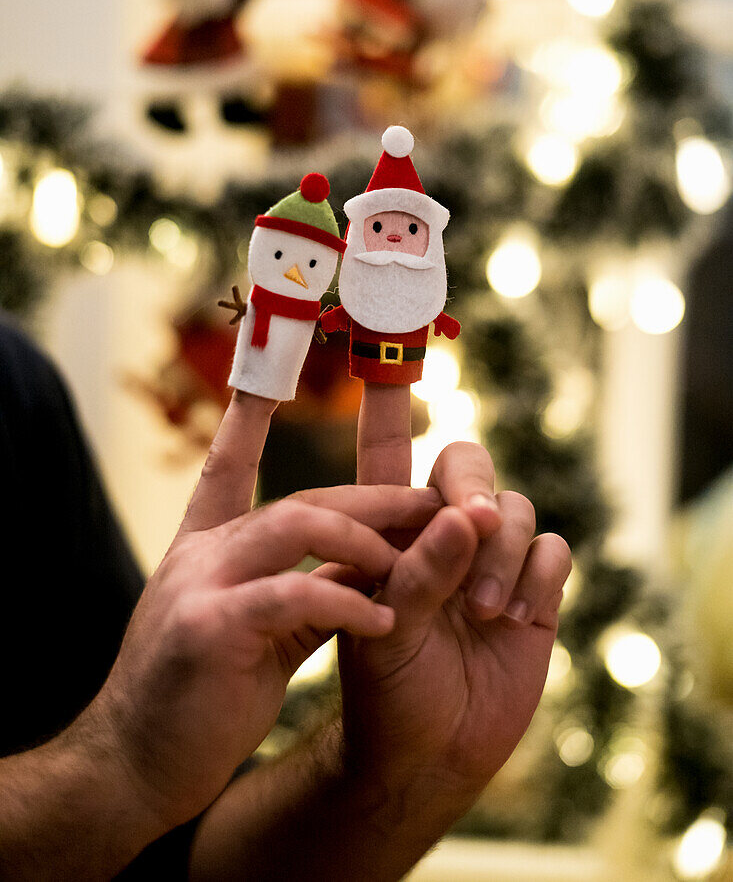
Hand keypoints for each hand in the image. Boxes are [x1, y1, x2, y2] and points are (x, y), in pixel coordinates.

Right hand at [83, 392, 439, 830]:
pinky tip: (386, 619)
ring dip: (365, 538)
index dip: (253, 418)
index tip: (276, 376)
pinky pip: (293, 595)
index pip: (230, 465)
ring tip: (411, 562)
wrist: (132, 768)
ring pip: (296, 522)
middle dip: (374, 499)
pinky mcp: (209, 629)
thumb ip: (305, 591)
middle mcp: (201, 553)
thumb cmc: (199, 699)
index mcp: (206, 548)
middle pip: (302, 498)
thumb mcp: (255, 631)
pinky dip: (346, 602)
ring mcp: (200, 584)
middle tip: (433, 503)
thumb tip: (367, 563)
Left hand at [336, 389, 570, 806]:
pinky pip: (554, 549)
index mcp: (391, 527)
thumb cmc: (384, 687)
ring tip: (482, 609)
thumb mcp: (381, 628)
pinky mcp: (535, 590)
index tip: (384, 343)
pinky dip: (538, 575)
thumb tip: (466, 516)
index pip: (386, 448)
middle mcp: (443, 532)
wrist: (425, 754)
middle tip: (473, 521)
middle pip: (469, 464)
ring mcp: (492, 560)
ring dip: (501, 553)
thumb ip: (418, 571)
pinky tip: (514, 618)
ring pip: (517, 509)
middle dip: (472, 487)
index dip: (386, 398)